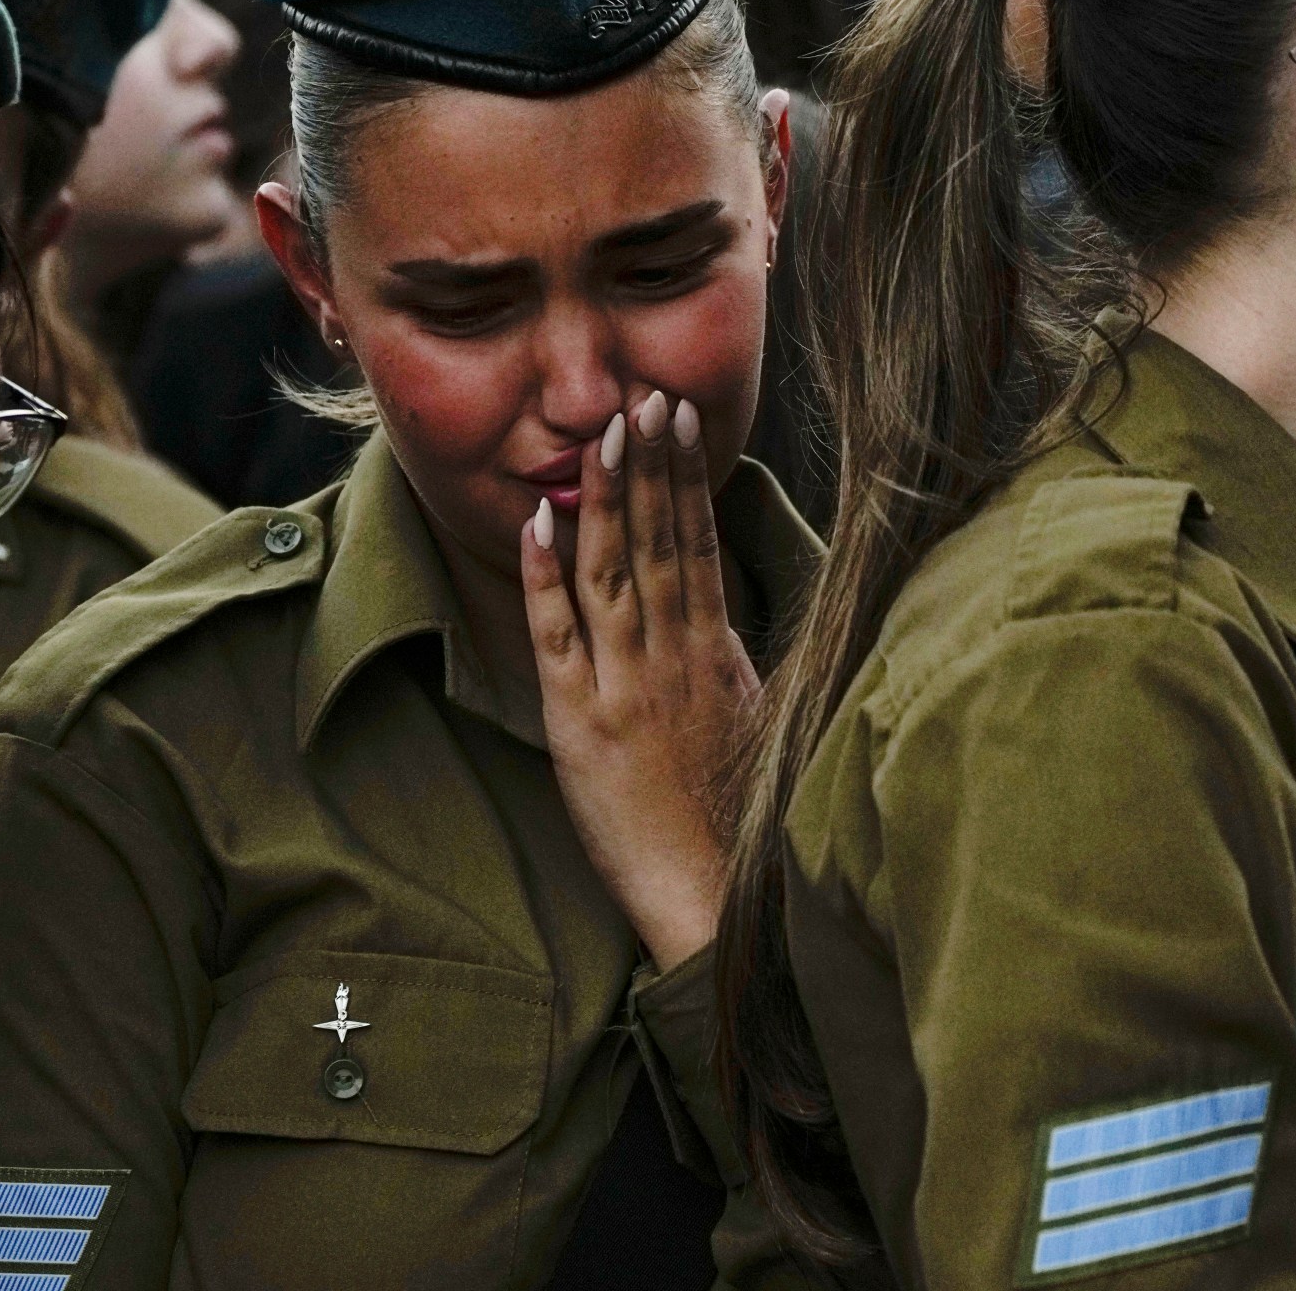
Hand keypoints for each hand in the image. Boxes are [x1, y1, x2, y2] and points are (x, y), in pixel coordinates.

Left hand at [521, 390, 756, 970]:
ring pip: (617, 573)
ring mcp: (628, 686)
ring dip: (610, 498)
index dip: (689, 481)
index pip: (702, 547)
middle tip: (645, 396)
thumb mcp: (755, 731)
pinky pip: (560, 637)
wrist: (713, 898)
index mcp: (719, 657)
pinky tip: (540, 522)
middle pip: (663, 543)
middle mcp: (675, 659)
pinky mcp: (583, 723)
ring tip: (605, 433)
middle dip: (653, 466)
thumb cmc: (740, 828)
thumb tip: (717, 618)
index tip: (682, 422)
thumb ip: (730, 668)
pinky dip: (548, 577)